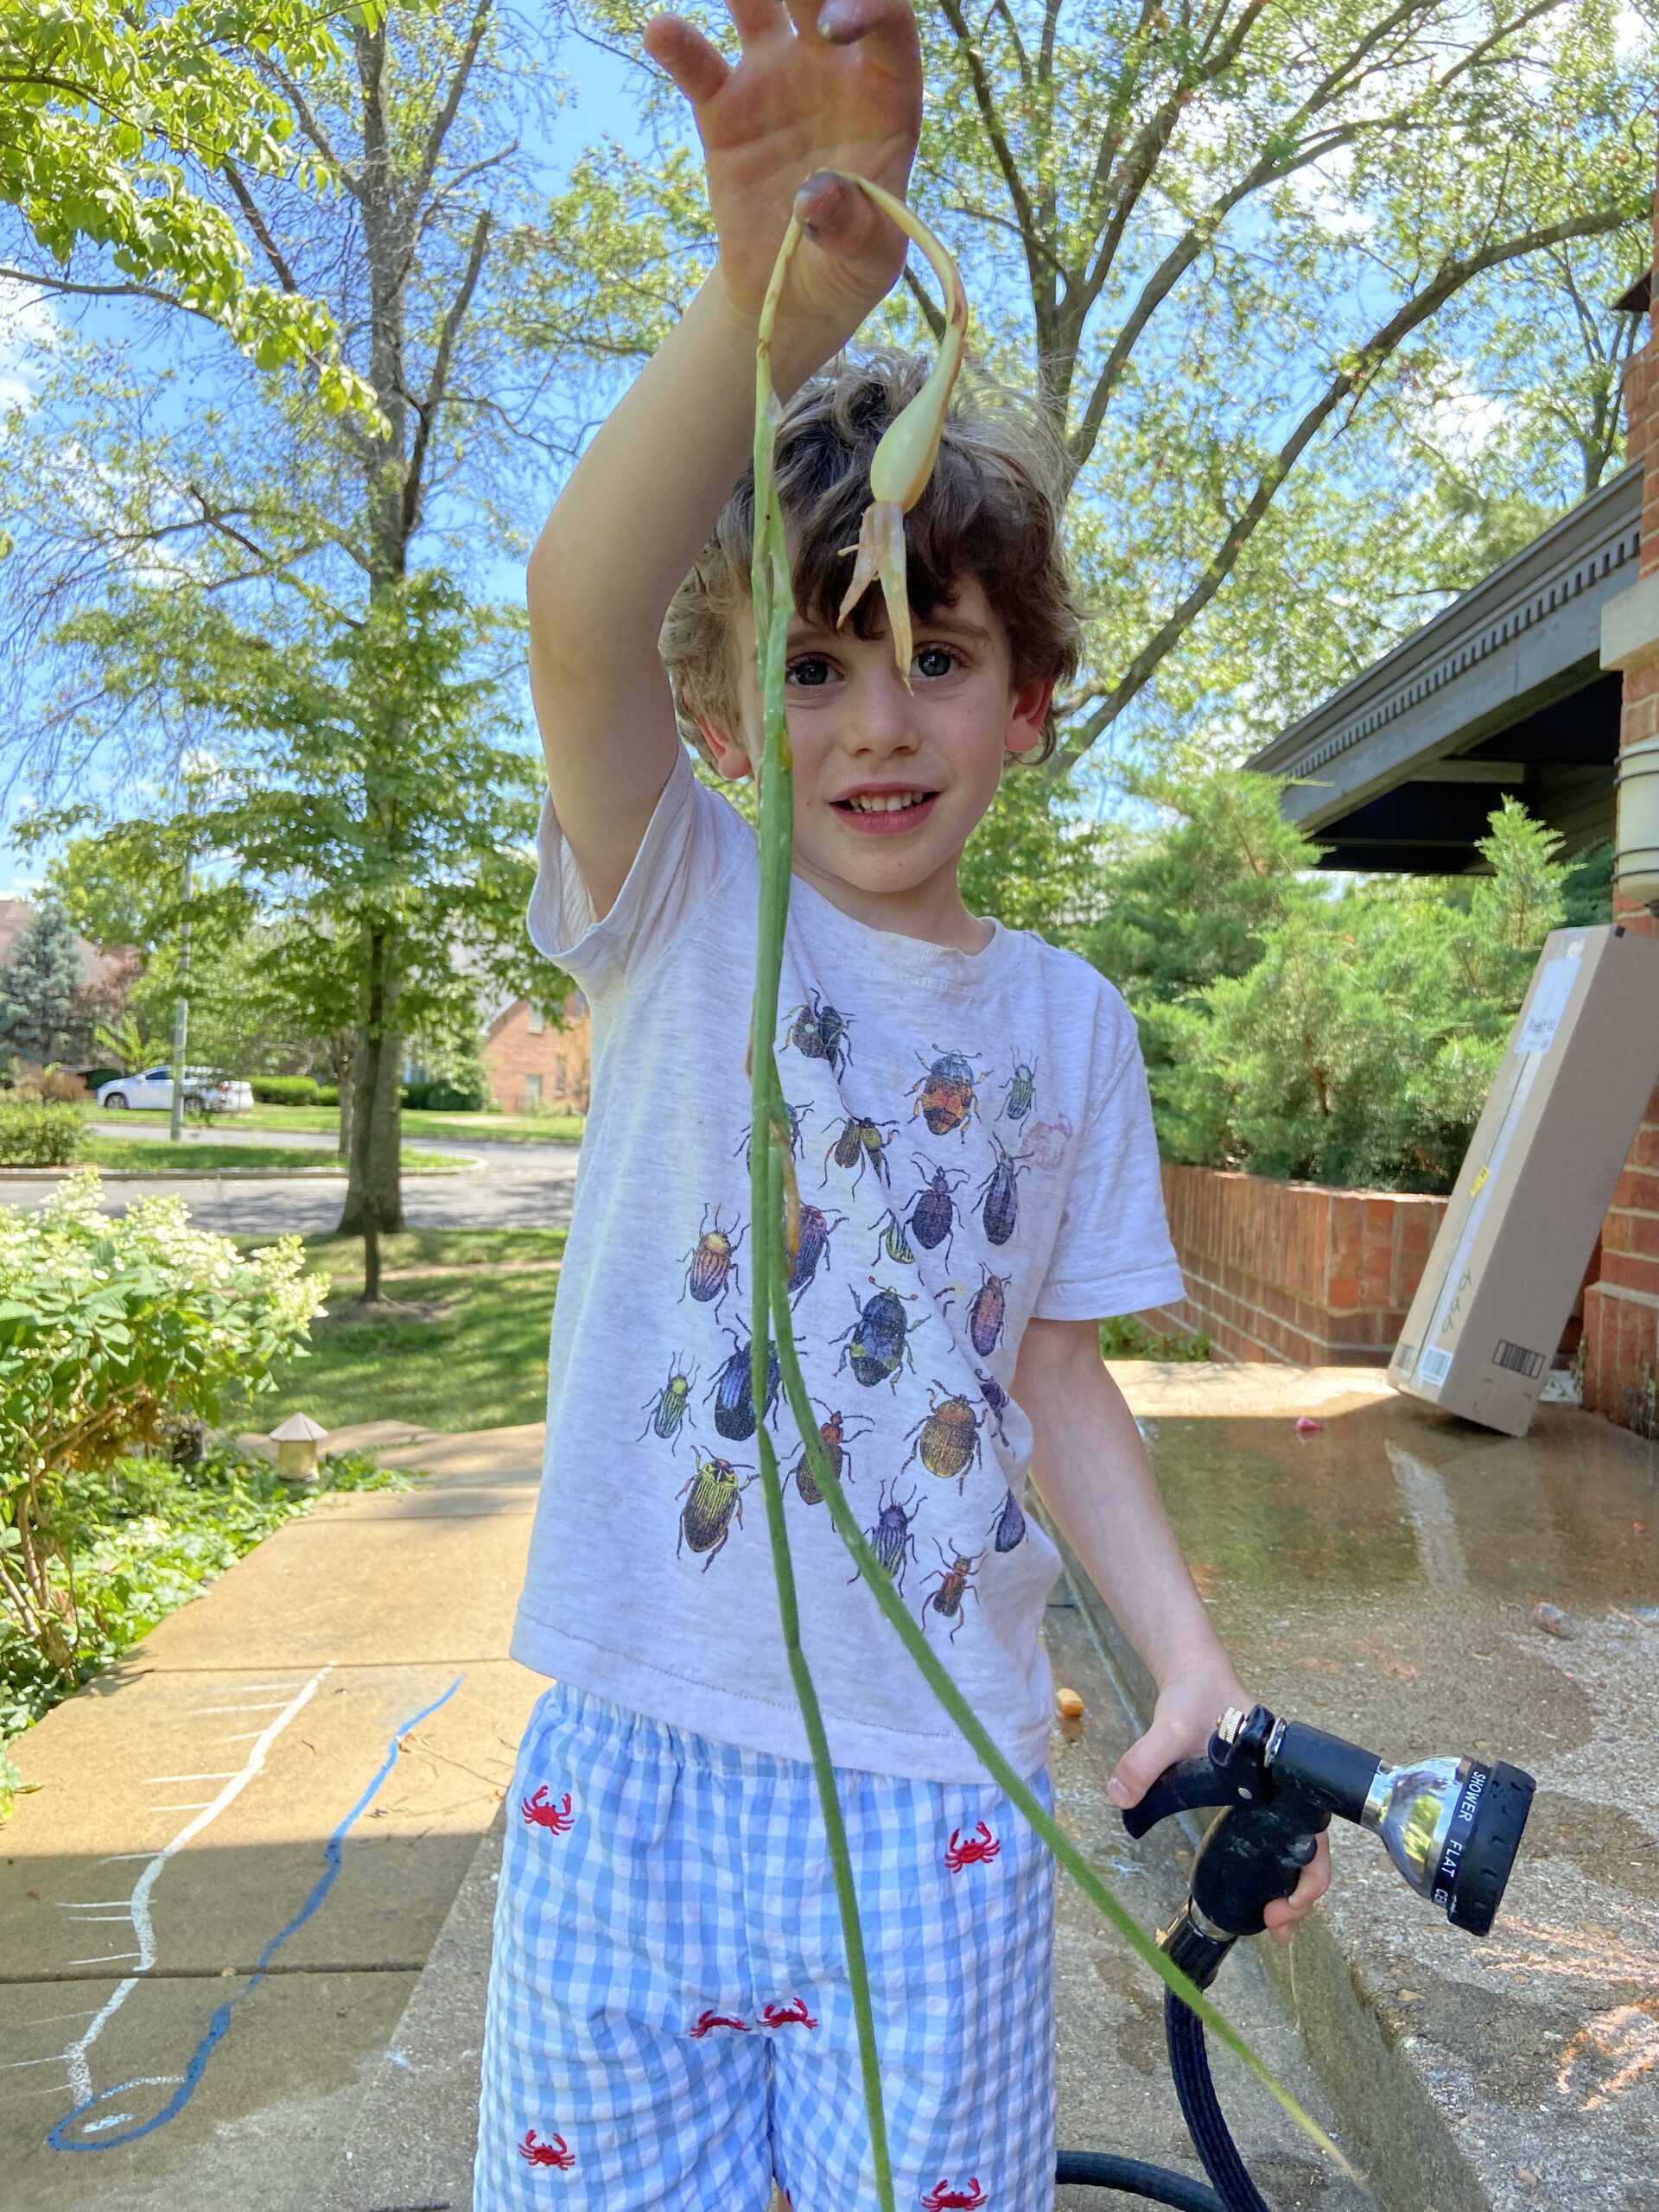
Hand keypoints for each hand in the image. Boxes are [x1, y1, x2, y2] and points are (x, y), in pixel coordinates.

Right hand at [644, 0, 921, 332]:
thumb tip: (817, 197)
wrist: (790, 290)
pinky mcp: (726, 109)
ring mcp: (776, 81)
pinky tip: (660, 31)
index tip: (832, 25)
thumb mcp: (868, 260)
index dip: (868, 10)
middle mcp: (832, 72)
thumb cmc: (848, 265)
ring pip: (758, 9)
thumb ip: (855, 227)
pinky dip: (679, 47)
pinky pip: (699, 69)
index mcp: (885, 98)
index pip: (889, 30)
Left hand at [1106, 1672, 1332, 1945]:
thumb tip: (1120, 1796)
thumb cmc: (1195, 1699)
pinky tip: (1251, 1890)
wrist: (1196, 1677)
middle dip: (1300, 1896)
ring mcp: (1272, 1798)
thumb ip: (1144, 1760)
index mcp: (1284, 1779)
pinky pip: (1270, 1841)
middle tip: (1276, 1929)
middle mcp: (1286, 1791)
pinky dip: (1269, 1870)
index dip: (1310, 1877)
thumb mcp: (1168, 1729)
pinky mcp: (1253, 1801)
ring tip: (1269, 1923)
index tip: (1284, 1905)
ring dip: (1287, 1887)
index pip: (1315, 1837)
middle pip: (1310, 1853)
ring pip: (1294, 1851)